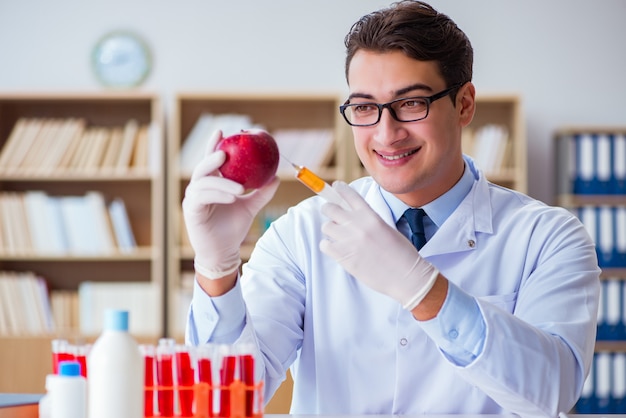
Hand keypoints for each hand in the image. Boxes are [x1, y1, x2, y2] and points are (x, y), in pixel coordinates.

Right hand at [182, 130, 278, 278]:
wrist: (224, 252)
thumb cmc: (233, 228)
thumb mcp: (250, 207)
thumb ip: (261, 192)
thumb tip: (276, 177)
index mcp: (211, 183)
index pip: (211, 160)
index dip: (213, 144)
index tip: (222, 132)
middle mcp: (199, 188)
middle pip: (203, 167)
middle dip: (211, 158)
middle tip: (224, 154)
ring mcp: (193, 199)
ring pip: (203, 183)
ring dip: (221, 183)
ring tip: (239, 188)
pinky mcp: (191, 211)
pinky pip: (202, 198)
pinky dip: (217, 195)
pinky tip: (231, 197)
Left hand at [320, 182, 438, 309]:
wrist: (406, 276)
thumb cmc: (401, 254)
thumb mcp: (387, 229)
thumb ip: (369, 221)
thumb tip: (352, 218)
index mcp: (371, 216)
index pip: (350, 195)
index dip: (340, 189)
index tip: (335, 187)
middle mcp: (357, 224)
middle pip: (330, 208)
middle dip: (329, 211)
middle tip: (332, 217)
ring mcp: (348, 239)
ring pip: (326, 227)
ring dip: (331, 231)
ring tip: (340, 238)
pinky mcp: (343, 256)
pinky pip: (324, 244)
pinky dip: (328, 246)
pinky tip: (338, 250)